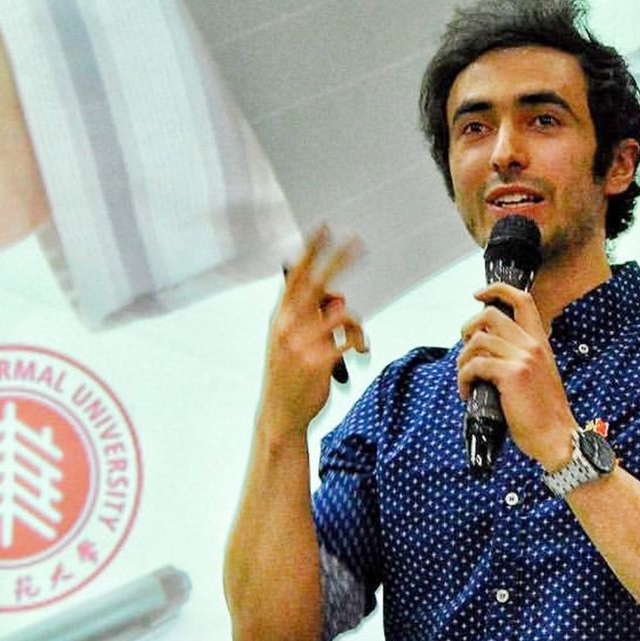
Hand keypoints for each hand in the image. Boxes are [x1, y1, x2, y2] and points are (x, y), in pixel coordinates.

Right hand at [261, 225, 365, 436]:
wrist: (281, 414)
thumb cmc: (289, 375)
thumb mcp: (293, 342)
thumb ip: (313, 318)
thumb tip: (342, 300)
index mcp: (281, 317)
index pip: (297, 276)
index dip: (312, 250)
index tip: (324, 227)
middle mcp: (288, 326)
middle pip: (319, 282)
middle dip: (340, 258)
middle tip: (358, 239)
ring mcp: (302, 343)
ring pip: (344, 313)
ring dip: (357, 326)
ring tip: (357, 342)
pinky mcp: (318, 361)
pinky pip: (349, 339)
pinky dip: (358, 342)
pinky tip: (358, 352)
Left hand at [456, 283, 573, 468]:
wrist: (557, 437)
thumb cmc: (543, 413)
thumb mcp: (536, 376)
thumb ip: (518, 359)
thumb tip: (486, 354)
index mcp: (540, 343)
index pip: (522, 300)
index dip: (497, 290)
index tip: (478, 295)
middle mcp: (533, 344)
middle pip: (490, 315)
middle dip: (467, 328)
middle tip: (465, 351)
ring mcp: (523, 357)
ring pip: (477, 340)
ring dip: (462, 359)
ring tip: (465, 378)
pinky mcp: (511, 374)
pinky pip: (474, 365)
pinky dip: (463, 379)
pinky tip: (466, 393)